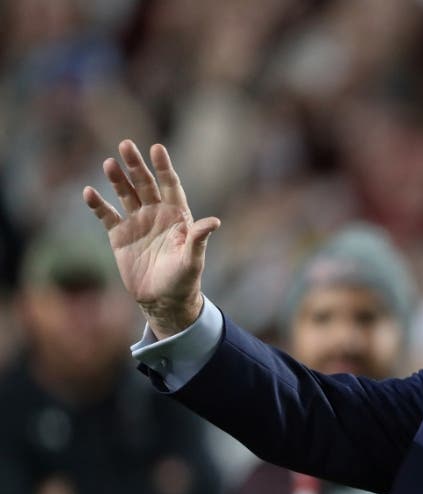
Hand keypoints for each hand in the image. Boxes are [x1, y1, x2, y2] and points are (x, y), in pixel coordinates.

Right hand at [83, 140, 219, 337]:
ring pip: (125, 194)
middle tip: (126, 145)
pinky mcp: (119, 235)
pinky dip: (98, 204)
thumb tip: (214, 222)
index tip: (157, 148)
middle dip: (136, 165)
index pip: (170, 185)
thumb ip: (199, 239)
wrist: (163, 300)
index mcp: (177, 216)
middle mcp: (156, 214)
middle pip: (145, 184)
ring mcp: (137, 223)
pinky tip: (89, 192)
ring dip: (117, 179)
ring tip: (108, 163)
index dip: (163, 167)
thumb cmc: (184, 280)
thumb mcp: (193, 260)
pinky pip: (107, 215)